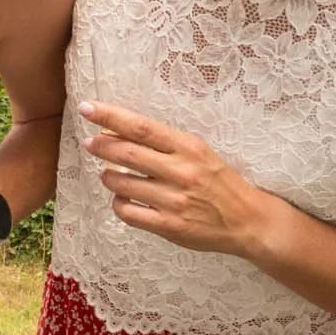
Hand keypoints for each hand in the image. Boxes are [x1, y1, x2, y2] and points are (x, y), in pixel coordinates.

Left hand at [79, 100, 283, 258]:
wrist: (248, 220)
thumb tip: (116, 132)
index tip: (87, 108)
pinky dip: (119, 204)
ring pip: (122, 185)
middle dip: (101, 146)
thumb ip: (162, 144)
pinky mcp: (169, 226)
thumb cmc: (219, 181)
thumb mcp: (198, 152)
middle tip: (89, 143)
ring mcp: (174, 201)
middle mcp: (181, 172)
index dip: (110, 116)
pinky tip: (123, 200)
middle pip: (127, 154)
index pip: (142, 127)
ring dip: (108, 177)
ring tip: (109, 175)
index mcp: (188, 148)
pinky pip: (129, 213)